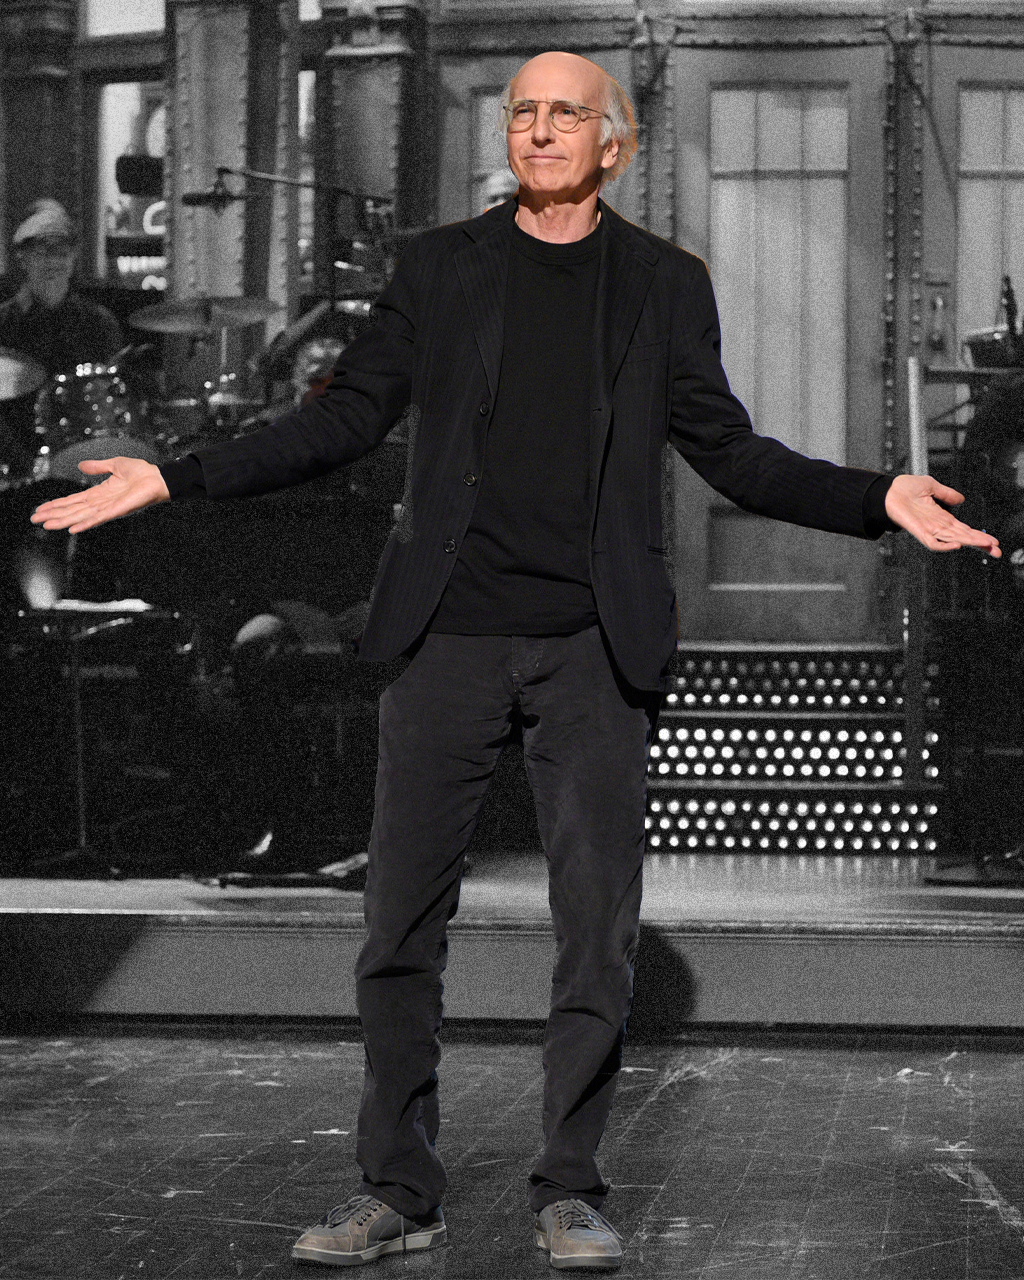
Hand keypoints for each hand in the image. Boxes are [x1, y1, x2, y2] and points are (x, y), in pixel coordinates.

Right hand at [29, 457, 170, 533]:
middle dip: (53, 514)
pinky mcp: (118, 510)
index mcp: (99, 493)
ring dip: (63, 520)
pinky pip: (99, 518)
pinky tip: (72, 528)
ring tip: (46, 525)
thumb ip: (97, 467)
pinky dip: (85, 523)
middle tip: (35, 520)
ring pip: (81, 516)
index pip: (73, 500)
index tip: (41, 509)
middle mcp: (101, 503)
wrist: (158, 477)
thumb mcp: (114, 465)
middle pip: (72, 510)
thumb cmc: (141, 472)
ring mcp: (108, 508)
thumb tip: (81, 466)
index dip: (56, 504)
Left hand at [885, 474, 1000, 556]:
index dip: (978, 535)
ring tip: (986, 545)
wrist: (886, 490)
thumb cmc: (904, 488)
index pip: (964, 529)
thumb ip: (947, 494)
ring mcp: (928, 529)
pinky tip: (957, 545)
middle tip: (997, 551)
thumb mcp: (931, 486)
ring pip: (954, 540)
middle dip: (980, 544)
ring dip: (970, 543)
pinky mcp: (918, 532)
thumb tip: (961, 500)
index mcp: (942, 517)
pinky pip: (932, 543)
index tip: (993, 541)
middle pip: (963, 537)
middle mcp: (937, 525)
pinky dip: (944, 545)